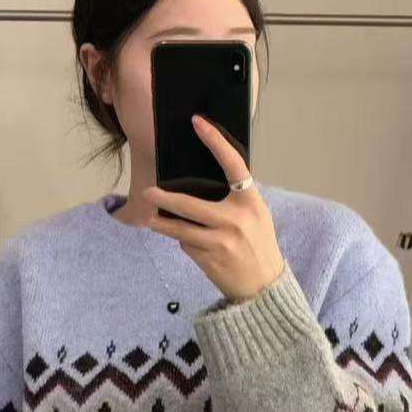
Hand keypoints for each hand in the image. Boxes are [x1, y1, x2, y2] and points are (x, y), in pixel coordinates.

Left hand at [141, 114, 285, 302]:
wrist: (263, 287)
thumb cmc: (259, 245)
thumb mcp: (256, 216)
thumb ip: (235, 200)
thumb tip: (201, 185)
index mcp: (250, 202)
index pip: (233, 164)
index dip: (216, 141)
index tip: (198, 123)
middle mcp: (235, 219)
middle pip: (189, 204)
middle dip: (164, 199)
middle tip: (148, 193)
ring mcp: (220, 241)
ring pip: (180, 229)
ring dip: (162, 224)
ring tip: (152, 220)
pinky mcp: (208, 259)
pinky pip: (187, 245)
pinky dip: (185, 243)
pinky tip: (194, 246)